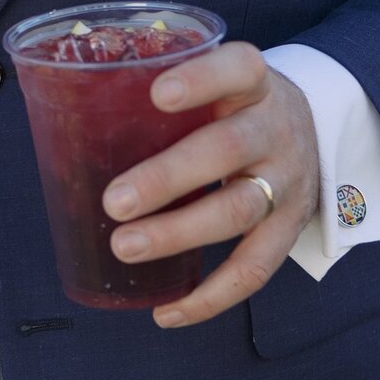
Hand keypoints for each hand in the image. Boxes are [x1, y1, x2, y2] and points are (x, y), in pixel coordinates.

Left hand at [101, 45, 320, 327]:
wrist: (315, 128)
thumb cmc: (234, 104)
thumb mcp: (215, 81)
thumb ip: (159, 90)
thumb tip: (64, 117)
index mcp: (253, 82)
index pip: (238, 68)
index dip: (202, 79)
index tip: (157, 94)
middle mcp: (275, 129)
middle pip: (228, 149)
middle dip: (167, 177)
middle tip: (114, 201)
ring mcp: (287, 181)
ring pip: (239, 209)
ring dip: (178, 233)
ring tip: (125, 247)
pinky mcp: (290, 228)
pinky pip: (255, 269)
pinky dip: (211, 296)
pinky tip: (167, 311)